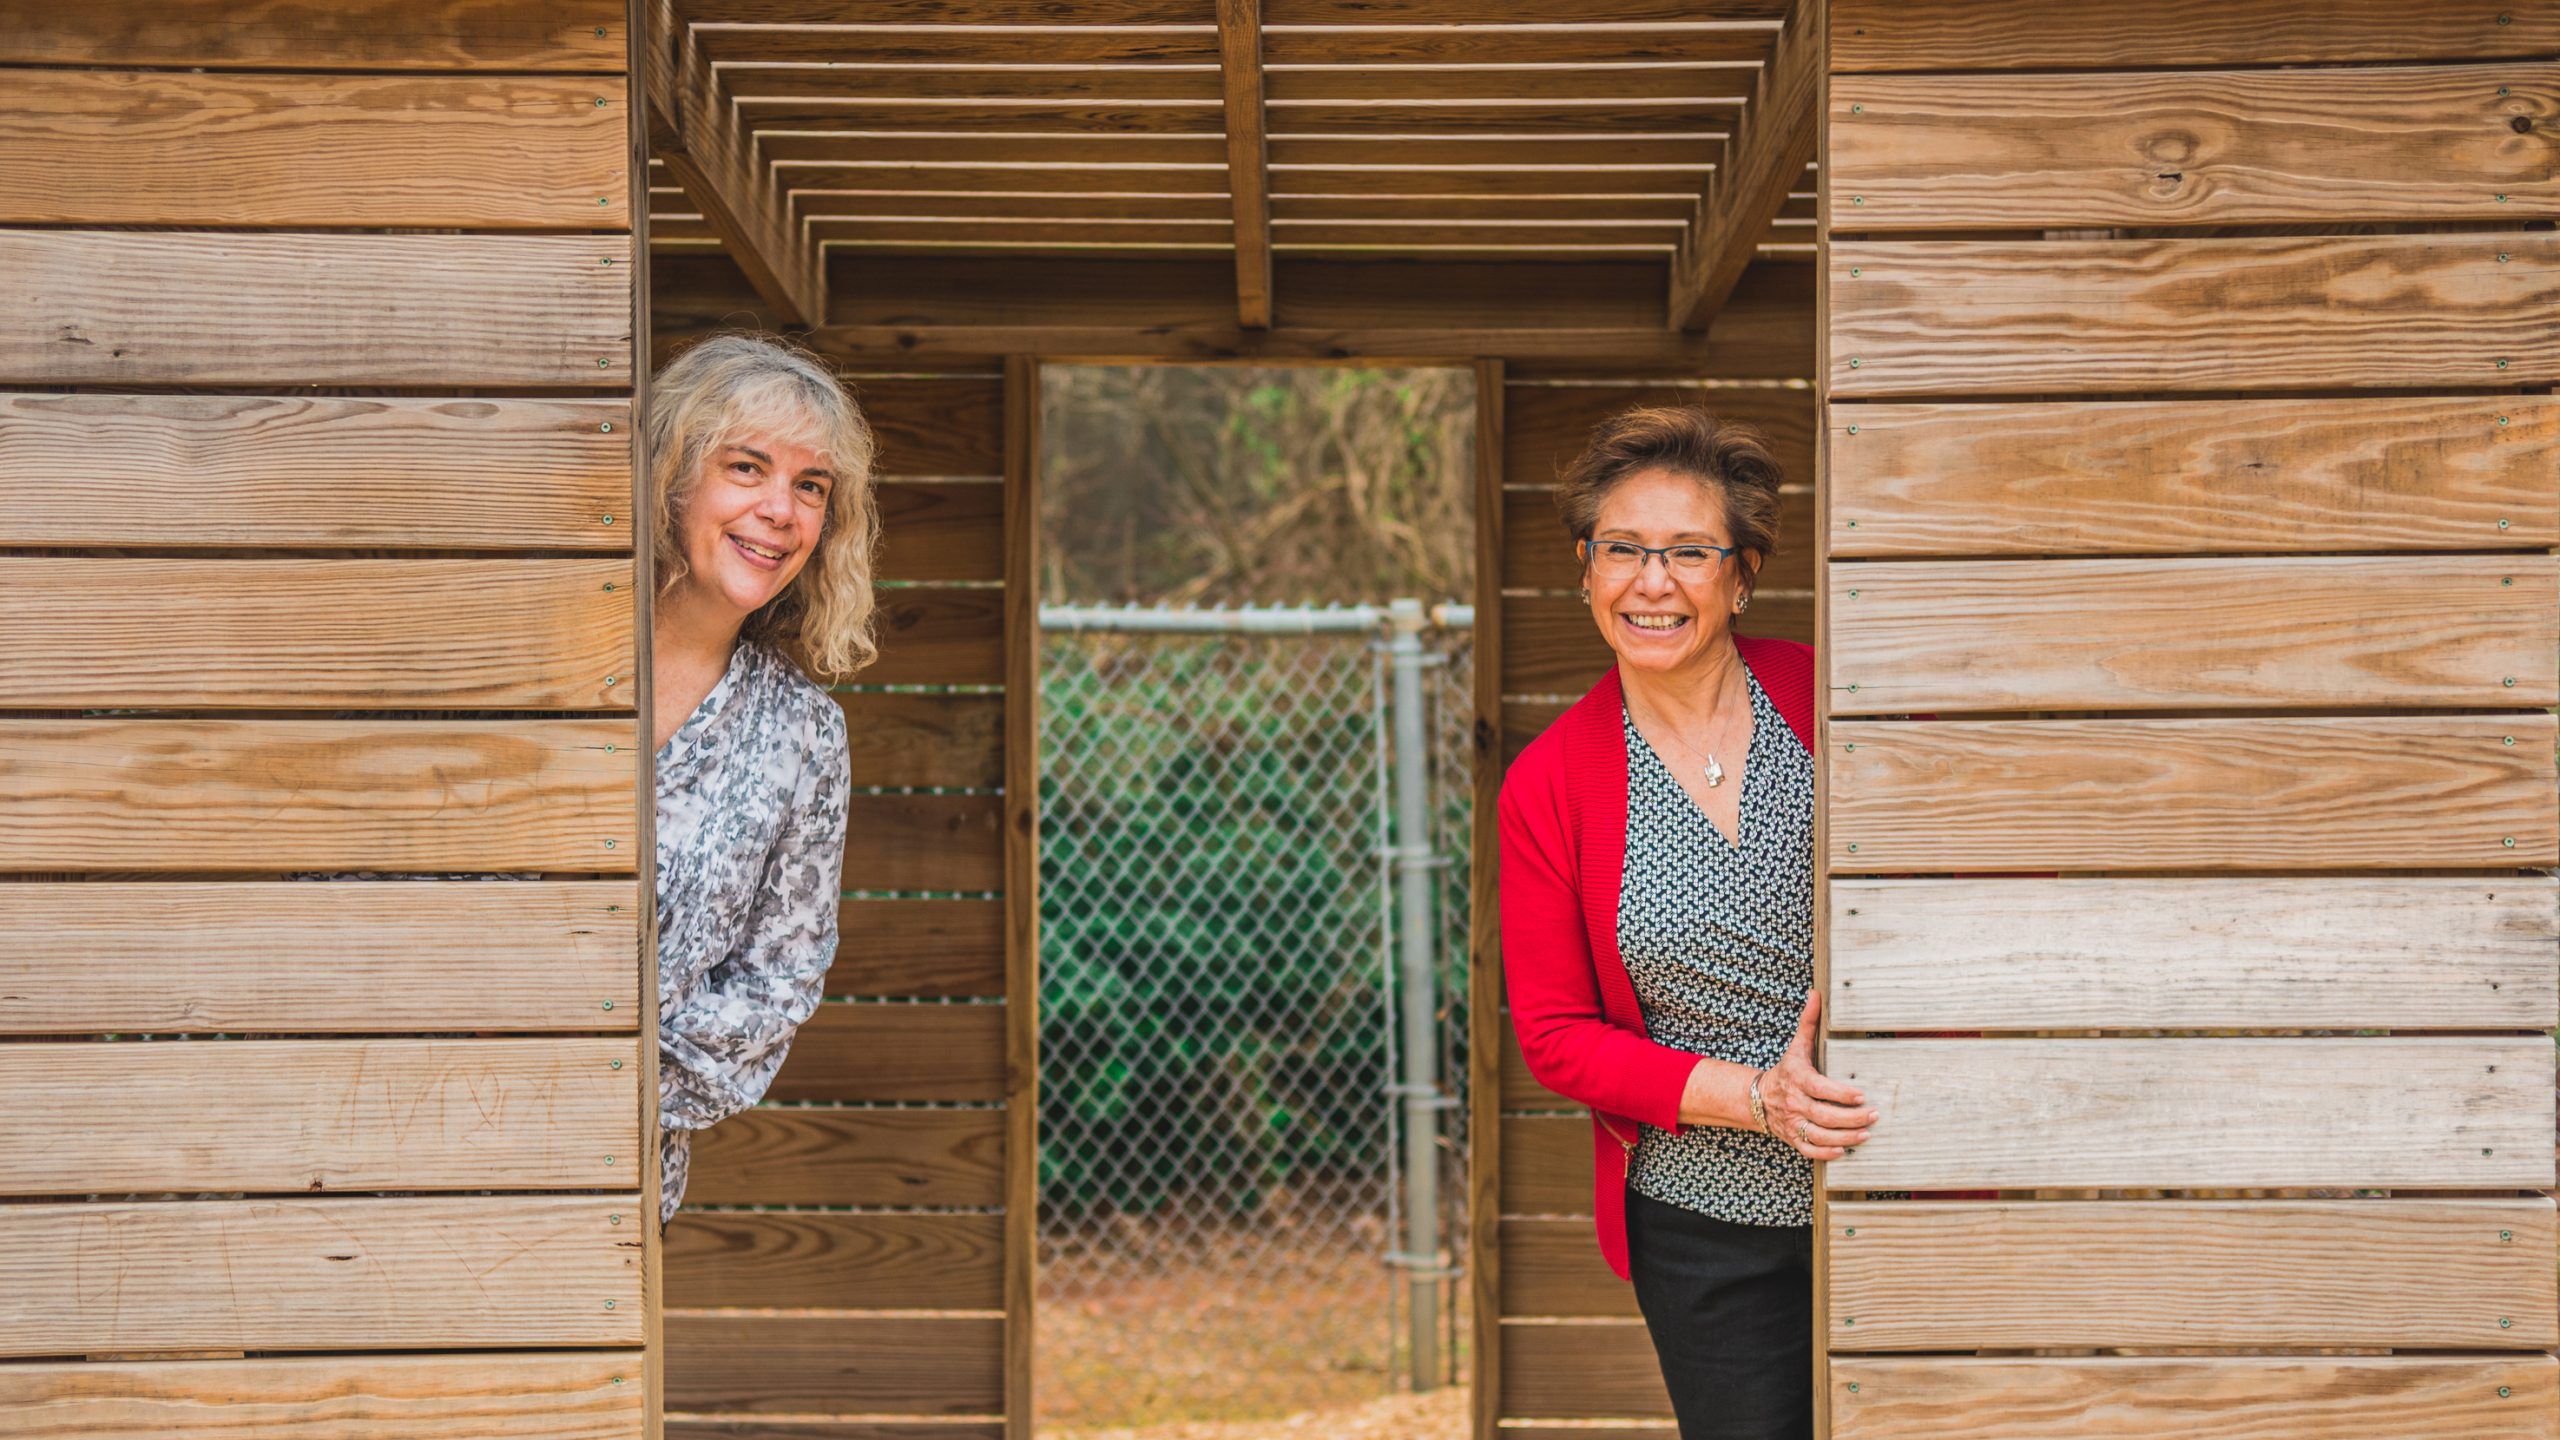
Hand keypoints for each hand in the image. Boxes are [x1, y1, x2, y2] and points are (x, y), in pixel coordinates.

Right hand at [1755, 990, 1875, 1160]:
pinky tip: (1845, 1150)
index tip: (1860, 1095)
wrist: (1758, 1097)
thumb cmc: (1787, 1070)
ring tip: (1866, 1134)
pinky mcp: (1793, 1138)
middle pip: (1823, 1115)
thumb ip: (1809, 1022)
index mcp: (1797, 1079)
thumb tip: (1817, 994)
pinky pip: (1809, 1150)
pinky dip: (1827, 1153)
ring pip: (1820, 1136)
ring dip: (1845, 1138)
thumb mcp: (1796, 1046)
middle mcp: (1794, 1103)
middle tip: (1874, 1115)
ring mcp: (1793, 1123)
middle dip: (1851, 1118)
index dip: (1840, 1094)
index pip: (1819, 1088)